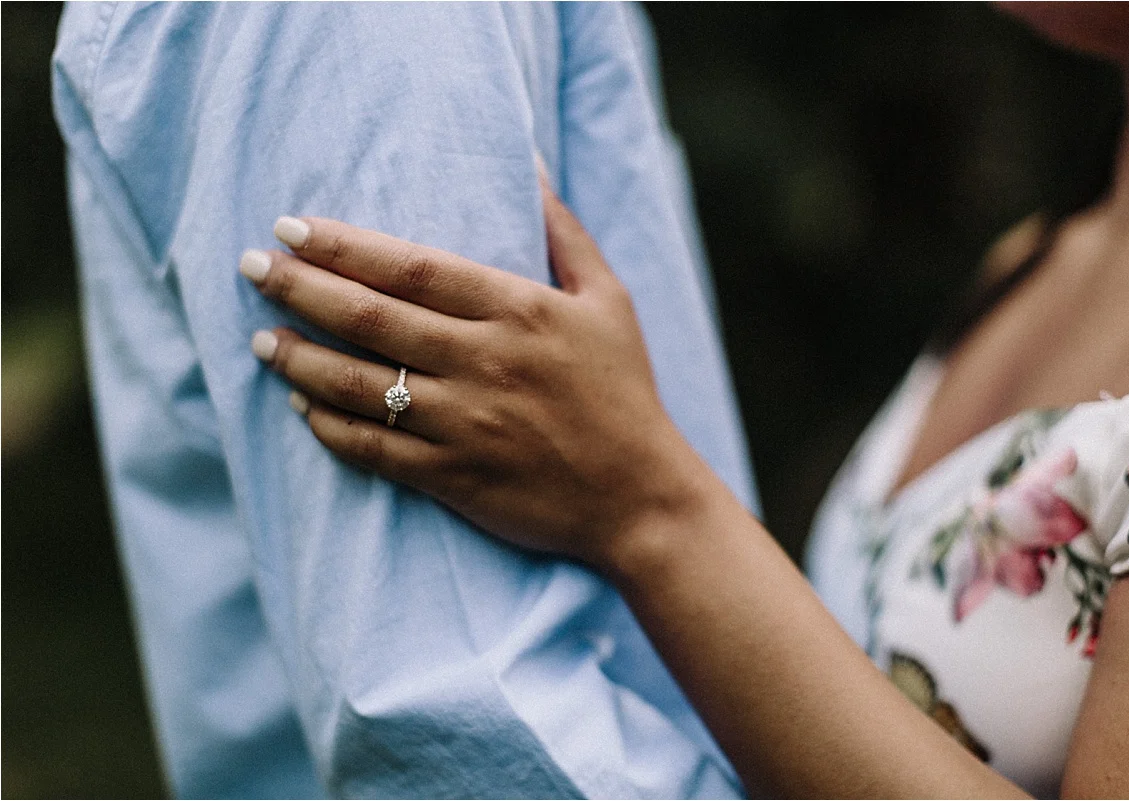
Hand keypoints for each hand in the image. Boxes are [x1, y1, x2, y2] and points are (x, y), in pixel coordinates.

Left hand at [241, 182, 716, 569]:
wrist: (640, 497)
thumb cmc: (624, 391)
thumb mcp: (609, 299)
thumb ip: (563, 231)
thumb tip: (530, 161)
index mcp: (518, 310)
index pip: (411, 267)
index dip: (343, 244)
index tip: (291, 226)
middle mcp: (484, 363)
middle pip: (370, 318)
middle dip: (299, 289)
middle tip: (251, 267)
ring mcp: (464, 424)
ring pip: (360, 386)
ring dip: (299, 359)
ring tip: (258, 339)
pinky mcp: (454, 478)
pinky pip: (375, 450)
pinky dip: (331, 428)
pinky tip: (301, 408)